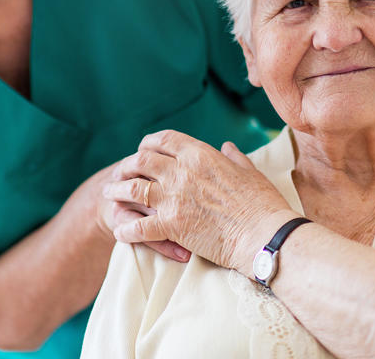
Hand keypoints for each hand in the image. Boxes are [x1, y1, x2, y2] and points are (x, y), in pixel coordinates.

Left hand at [103, 130, 292, 273]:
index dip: (148, 143)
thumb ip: (234, 156)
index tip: (142, 149)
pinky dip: (126, 228)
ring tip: (109, 194)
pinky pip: (139, 225)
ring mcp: (175, 198)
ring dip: (118, 191)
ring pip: (134, 189)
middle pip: (142, 160)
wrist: (264, 235)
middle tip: (120, 173)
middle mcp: (182, 171)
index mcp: (200, 154)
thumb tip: (227, 146)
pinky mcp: (172, 225)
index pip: (164, 139)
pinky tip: (120, 230)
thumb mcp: (248, 170)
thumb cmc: (261, 203)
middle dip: (127, 165)